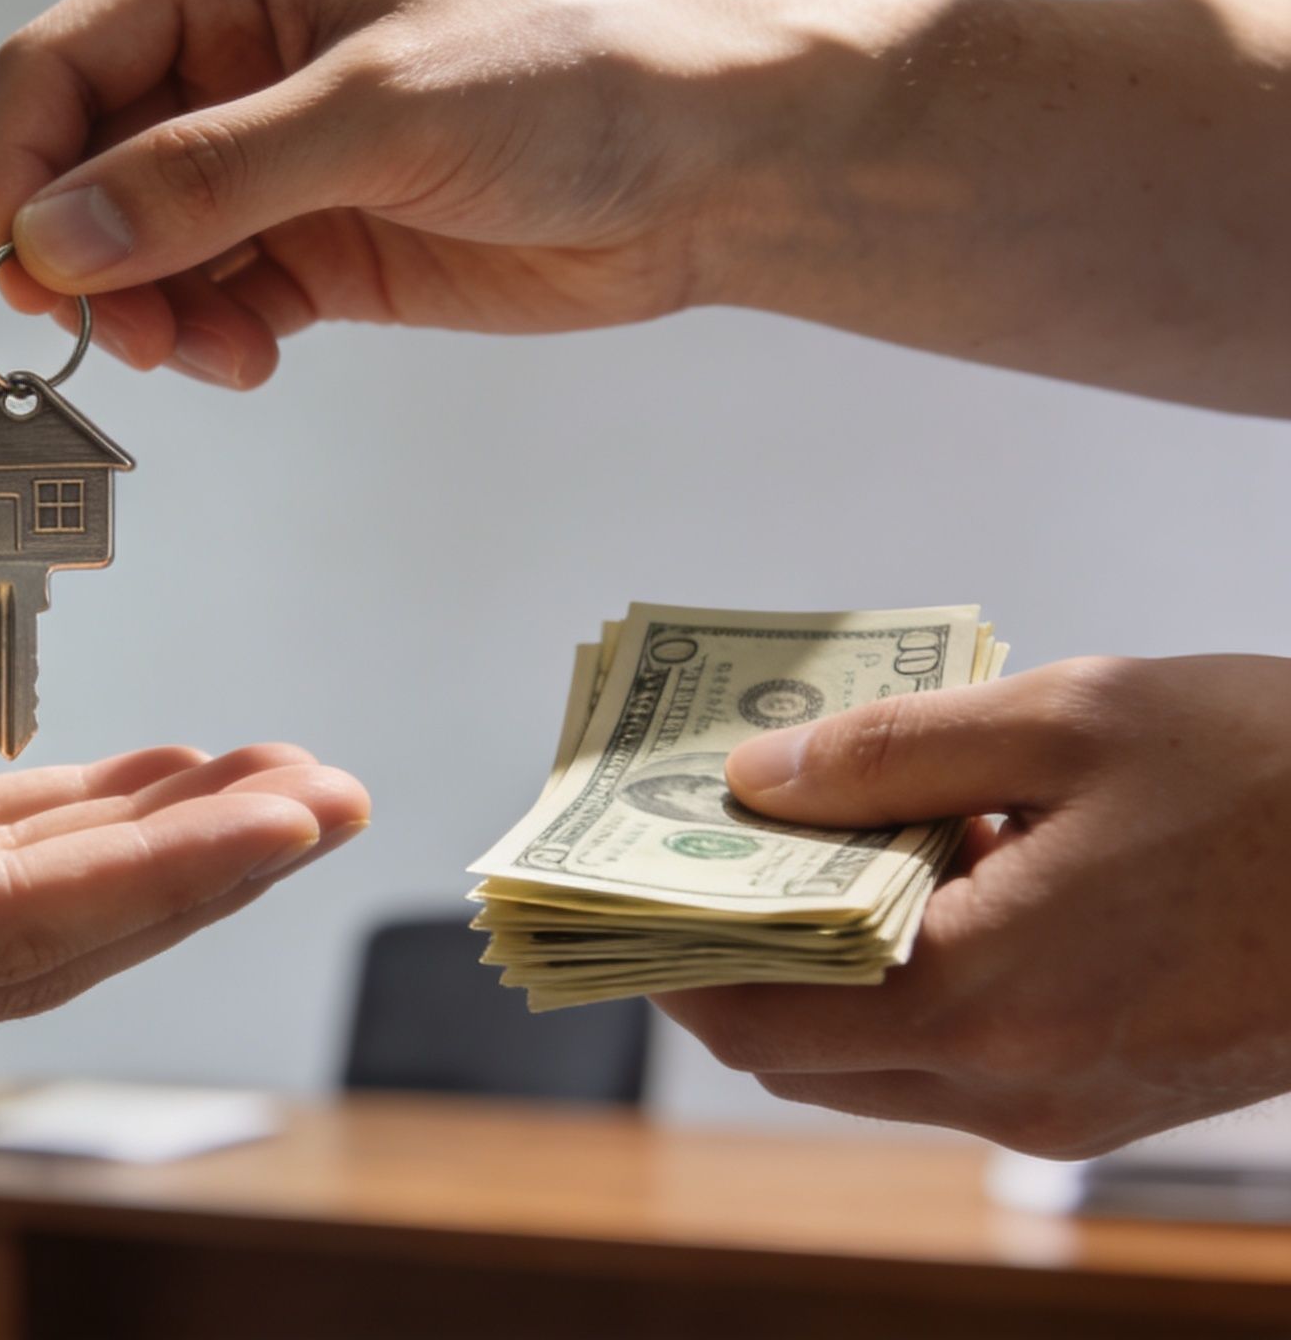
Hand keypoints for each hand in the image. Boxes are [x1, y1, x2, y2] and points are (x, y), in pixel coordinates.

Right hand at [0, 0, 761, 386]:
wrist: (705, 168)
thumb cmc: (576, 74)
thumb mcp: (376, 112)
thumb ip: (210, 176)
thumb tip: (63, 233)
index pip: (58, 67)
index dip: (21, 168)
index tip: (20, 265)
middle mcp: (233, 65)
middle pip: (84, 168)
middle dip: (87, 258)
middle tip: (112, 333)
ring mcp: (269, 160)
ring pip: (138, 250)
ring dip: (148, 313)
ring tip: (204, 351)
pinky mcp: (309, 244)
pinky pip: (209, 300)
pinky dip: (208, 339)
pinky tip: (251, 353)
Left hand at [654, 655, 1290, 1157]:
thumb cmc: (1285, 776)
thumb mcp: (1073, 718)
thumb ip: (890, 753)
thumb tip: (751, 783)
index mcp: (988, 1000)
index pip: (749, 1014)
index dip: (662, 952)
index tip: (608, 883)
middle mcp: (1014, 1087)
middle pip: (793, 1048)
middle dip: (730, 953)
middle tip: (697, 844)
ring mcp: (1066, 1111)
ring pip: (870, 1058)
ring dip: (824, 963)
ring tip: (827, 832)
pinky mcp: (1112, 1102)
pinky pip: (957, 1055)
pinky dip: (912, 978)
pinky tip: (944, 866)